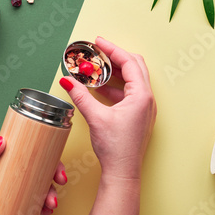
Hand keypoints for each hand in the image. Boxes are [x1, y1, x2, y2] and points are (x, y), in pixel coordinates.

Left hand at [0, 136, 66, 214]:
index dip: (47, 156)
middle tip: (58, 182)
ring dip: (50, 195)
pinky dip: (42, 210)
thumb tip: (0, 141)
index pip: (30, 153)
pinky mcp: (12, 210)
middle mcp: (11, 176)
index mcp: (3, 161)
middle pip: (40, 172)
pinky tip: (43, 211)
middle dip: (54, 177)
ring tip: (50, 203)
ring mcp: (12, 194)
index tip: (55, 163)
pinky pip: (32, 208)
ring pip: (39, 191)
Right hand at [60, 36, 156, 178]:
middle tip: (98, 51)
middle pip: (134, 66)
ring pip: (132, 79)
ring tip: (96, 69)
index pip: (129, 62)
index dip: (112, 49)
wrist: (123, 173)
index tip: (98, 41)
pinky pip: (129, 92)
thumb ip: (81, 96)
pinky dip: (115, 86)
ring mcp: (144, 108)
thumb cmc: (116, 148)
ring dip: (115, 72)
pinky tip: (100, 89)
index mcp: (141, 96)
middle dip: (115, 56)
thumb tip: (67, 81)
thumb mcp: (95, 117)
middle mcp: (147, 99)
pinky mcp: (138, 115)